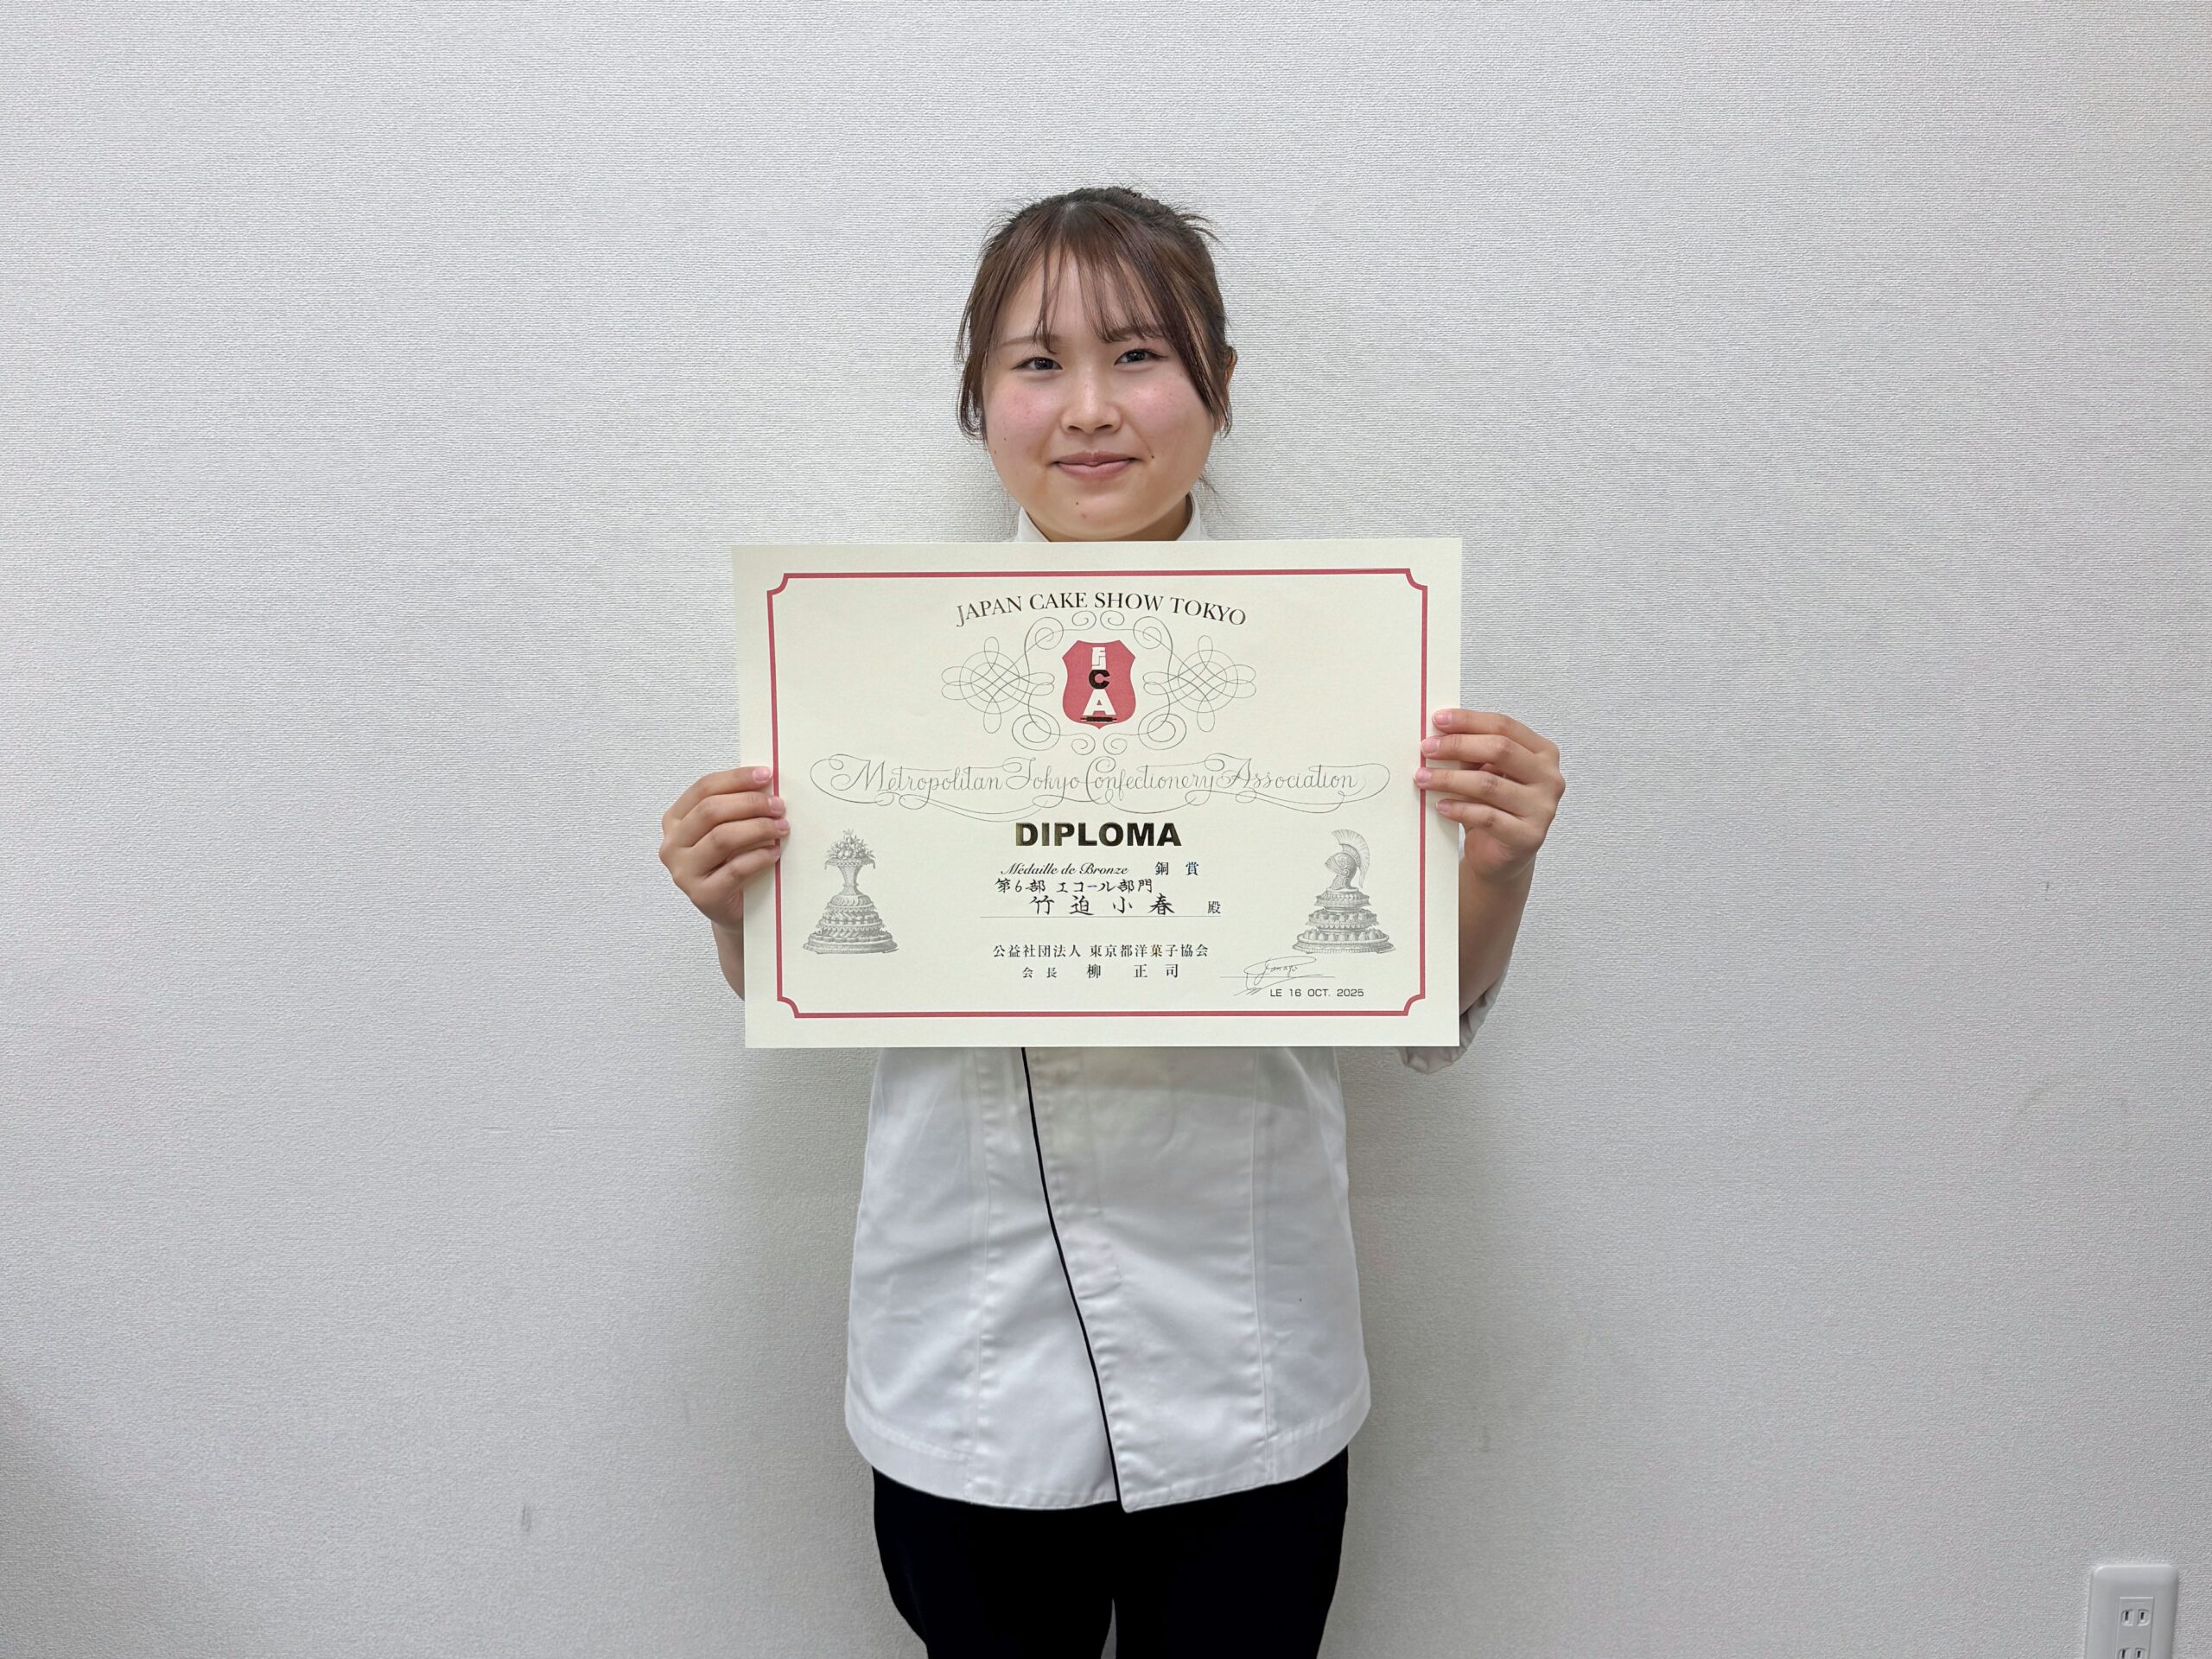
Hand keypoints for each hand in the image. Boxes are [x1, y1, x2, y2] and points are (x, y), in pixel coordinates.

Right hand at [659, 765, 788, 929]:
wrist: (733, 908)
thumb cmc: (731, 863)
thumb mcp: (729, 828)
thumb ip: (737, 807)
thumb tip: (767, 782)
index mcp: (675, 820)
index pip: (704, 788)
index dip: (736, 778)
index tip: (766, 775)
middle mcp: (673, 844)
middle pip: (711, 811)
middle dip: (750, 803)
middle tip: (779, 806)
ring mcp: (683, 871)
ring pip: (722, 838)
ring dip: (758, 828)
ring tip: (781, 828)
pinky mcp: (702, 895)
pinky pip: (735, 869)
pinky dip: (760, 857)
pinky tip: (774, 852)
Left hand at [1414, 710, 1563, 885]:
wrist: (1500, 855)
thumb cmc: (1493, 808)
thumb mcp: (1484, 773)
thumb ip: (1471, 754)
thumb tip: (1438, 736)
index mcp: (1542, 752)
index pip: (1505, 726)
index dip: (1469, 720)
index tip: (1438, 720)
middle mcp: (1549, 777)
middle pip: (1500, 749)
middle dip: (1458, 745)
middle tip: (1427, 749)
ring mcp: (1542, 808)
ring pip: (1490, 784)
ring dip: (1450, 779)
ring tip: (1423, 778)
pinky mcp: (1529, 836)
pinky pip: (1488, 817)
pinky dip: (1460, 809)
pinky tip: (1441, 805)